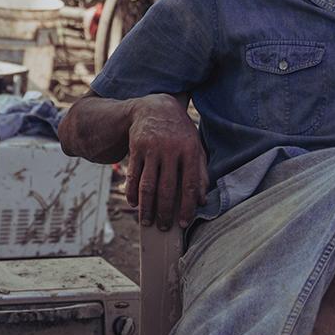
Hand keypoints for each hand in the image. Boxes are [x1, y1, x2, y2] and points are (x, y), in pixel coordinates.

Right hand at [125, 96, 207, 230]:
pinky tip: (133, 204)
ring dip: (146, 207)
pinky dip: (131, 192)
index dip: (187, 206)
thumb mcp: (195, 146)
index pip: (190, 184)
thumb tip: (202, 200)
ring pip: (147, 184)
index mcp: (190, 150)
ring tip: (147, 222)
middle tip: (163, 227)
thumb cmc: (179, 132)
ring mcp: (152, 148)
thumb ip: (201, 171)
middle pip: (166, 188)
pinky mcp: (136, 148)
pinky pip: (133, 175)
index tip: (183, 223)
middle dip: (164, 211)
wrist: (155, 107)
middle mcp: (171, 150)